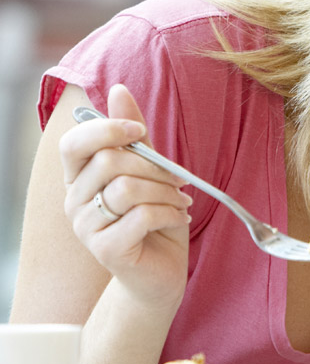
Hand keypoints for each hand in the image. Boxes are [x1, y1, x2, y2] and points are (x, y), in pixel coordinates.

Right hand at [60, 84, 192, 310]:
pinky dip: (169, 213)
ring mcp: (86, 227)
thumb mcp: (149, 172)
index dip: (107, 129)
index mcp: (80, 178)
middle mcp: (75, 201)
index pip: (74, 143)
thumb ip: (134, 135)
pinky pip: (141, 216)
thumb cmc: (155, 219)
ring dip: (166, 191)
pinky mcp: (106, 249)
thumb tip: (119, 89)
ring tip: (180, 202)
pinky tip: (178, 219)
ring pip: (127, 188)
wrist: (161, 273)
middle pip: (109, 162)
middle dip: (155, 166)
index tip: (140, 131)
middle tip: (179, 180)